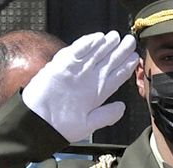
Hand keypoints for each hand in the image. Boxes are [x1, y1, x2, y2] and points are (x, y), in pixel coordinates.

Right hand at [22, 31, 136, 142]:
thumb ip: (106, 115)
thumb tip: (122, 107)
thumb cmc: (59, 127)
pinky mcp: (61, 66)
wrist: (37, 124)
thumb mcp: (88, 125)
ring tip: (116, 37)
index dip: (126, 66)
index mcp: (97, 92)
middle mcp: (88, 80)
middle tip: (129, 41)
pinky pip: (76, 51)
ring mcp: (75, 71)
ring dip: (106, 44)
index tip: (135, 58)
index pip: (116, 76)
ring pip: (94, 53)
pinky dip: (86, 44)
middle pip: (108, 61)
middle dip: (120, 50)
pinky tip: (97, 38)